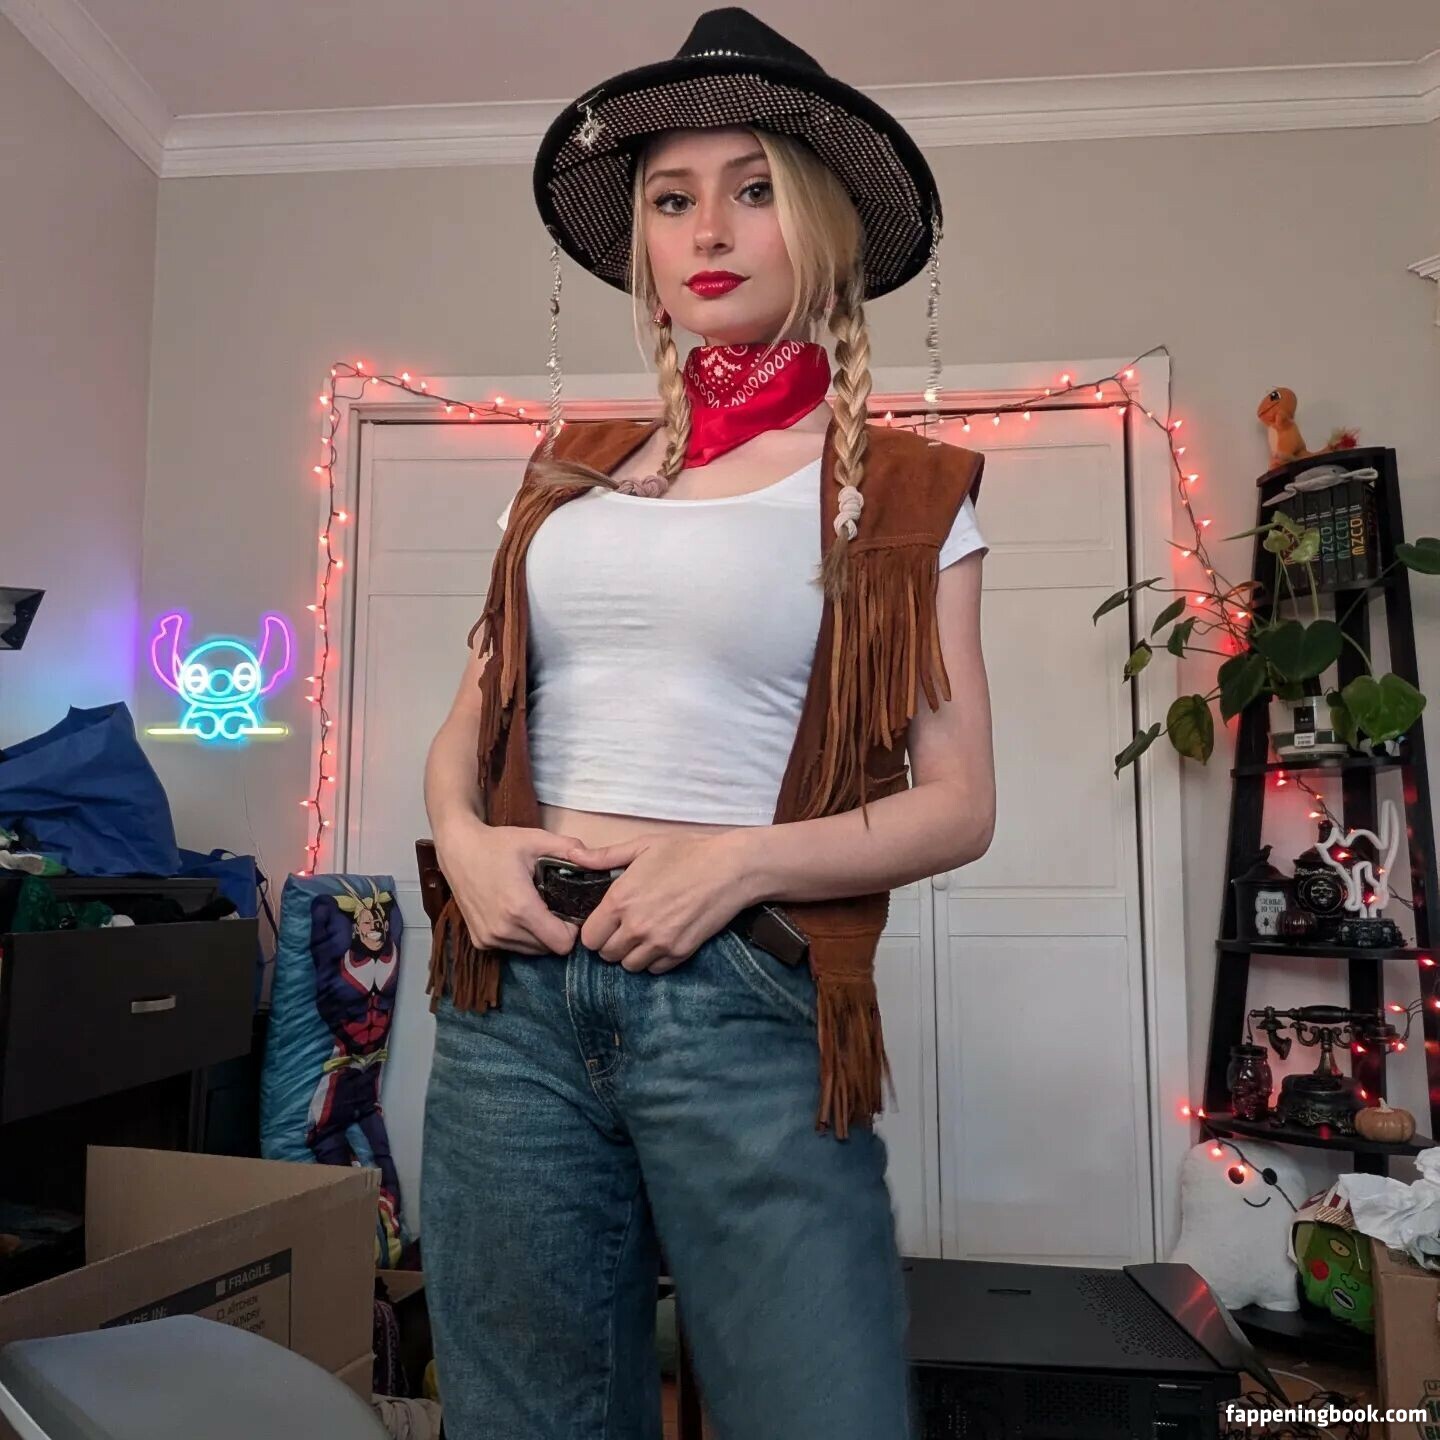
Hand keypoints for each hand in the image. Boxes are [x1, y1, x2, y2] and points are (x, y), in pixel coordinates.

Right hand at [433, 815, 588, 956]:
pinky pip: (513, 948)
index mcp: (520, 908)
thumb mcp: (536, 839)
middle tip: (554, 906)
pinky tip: (517, 913)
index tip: (570, 911)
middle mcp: (504, 929)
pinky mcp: (480, 941)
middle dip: (556, 931)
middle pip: (548, 948)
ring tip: (535, 907)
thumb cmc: (497, 844)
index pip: (562, 944)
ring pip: (531, 951)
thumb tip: (595, 858)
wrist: (458, 849)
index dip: (572, 929)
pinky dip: (521, 936)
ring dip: (539, 935)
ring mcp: (489, 938)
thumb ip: (569, 848)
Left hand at [572, 832, 750, 972]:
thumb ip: (604, 857)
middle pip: (606, 955)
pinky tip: (662, 939)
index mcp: (620, 900)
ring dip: (632, 954)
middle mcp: (635, 926)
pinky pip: (655, 969)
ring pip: (629, 966)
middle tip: (624, 927)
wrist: (729, 869)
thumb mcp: (642, 846)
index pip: (589, 937)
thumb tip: (573, 857)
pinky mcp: (680, 952)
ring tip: (643, 935)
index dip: (594, 930)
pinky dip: (655, 959)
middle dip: (611, 943)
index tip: (605, 922)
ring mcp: (659, 943)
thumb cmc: (686, 852)